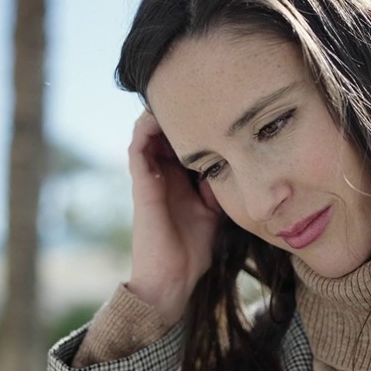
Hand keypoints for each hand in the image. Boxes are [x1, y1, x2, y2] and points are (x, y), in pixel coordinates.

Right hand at [126, 111, 219, 324]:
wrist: (174, 279)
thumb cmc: (193, 251)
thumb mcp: (214, 211)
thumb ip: (217, 187)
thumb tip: (232, 163)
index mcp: (179, 180)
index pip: (183, 142)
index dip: (194, 123)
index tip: (213, 103)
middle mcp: (162, 176)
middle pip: (164, 133)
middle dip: (178, 112)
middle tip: (196, 90)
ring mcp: (150, 179)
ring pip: (148, 135)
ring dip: (159, 114)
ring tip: (176, 94)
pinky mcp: (141, 186)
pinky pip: (137, 149)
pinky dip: (145, 129)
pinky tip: (158, 115)